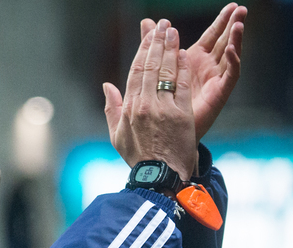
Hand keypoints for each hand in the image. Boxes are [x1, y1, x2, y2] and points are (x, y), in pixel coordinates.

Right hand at [103, 20, 196, 179]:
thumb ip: (111, 108)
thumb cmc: (139, 158)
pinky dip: (183, 68)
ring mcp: (163, 109)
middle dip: (157, 42)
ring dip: (171, 49)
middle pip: (151, 66)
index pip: (136, 72)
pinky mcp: (181, 114)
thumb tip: (107, 86)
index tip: (149, 36)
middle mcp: (144, 105)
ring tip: (174, 32)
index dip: (143, 50)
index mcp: (129, 109)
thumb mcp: (117, 135)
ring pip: (167, 71)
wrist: (159, 176)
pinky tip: (185, 54)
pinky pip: (182, 85)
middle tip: (163, 25)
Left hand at [142, 3, 246, 141]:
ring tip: (239, 22)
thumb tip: (146, 22)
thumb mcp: (153, 75)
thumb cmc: (160, 112)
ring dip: (235, 39)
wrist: (166, 143)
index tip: (229, 5)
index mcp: (192, 62)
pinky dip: (232, 62)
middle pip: (222, 41)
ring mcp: (214, 81)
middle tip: (239, 7)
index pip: (209, 35)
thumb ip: (153, 47)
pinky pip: (230, 76)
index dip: (220, 21)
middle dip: (230, 24)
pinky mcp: (219, 95)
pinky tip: (231, 49)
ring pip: (229, 55)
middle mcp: (206, 69)